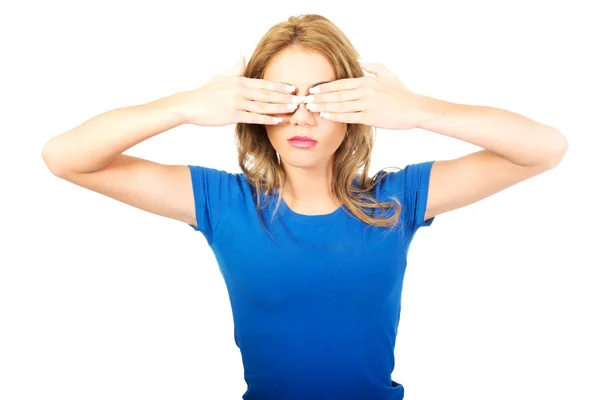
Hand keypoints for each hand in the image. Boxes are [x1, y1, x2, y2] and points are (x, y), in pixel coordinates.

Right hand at [172, 54, 302, 126]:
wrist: (190, 105)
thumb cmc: (206, 92)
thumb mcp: (221, 77)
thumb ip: (234, 69)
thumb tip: (241, 56)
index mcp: (239, 81)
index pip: (263, 83)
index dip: (279, 86)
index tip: (292, 88)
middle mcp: (240, 90)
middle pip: (267, 94)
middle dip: (285, 97)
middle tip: (299, 100)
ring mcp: (237, 103)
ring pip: (263, 106)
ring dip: (280, 108)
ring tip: (292, 110)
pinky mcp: (233, 115)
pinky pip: (254, 118)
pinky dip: (267, 119)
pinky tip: (277, 120)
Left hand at [304, 61, 430, 129]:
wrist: (414, 109)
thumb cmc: (402, 93)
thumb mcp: (388, 75)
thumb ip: (373, 67)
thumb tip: (360, 61)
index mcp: (367, 81)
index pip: (341, 83)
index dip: (325, 87)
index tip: (313, 89)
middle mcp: (365, 92)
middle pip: (337, 94)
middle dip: (320, 97)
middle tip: (306, 100)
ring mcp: (367, 105)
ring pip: (340, 105)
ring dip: (324, 107)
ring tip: (312, 108)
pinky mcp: (370, 117)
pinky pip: (349, 117)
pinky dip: (336, 116)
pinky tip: (325, 116)